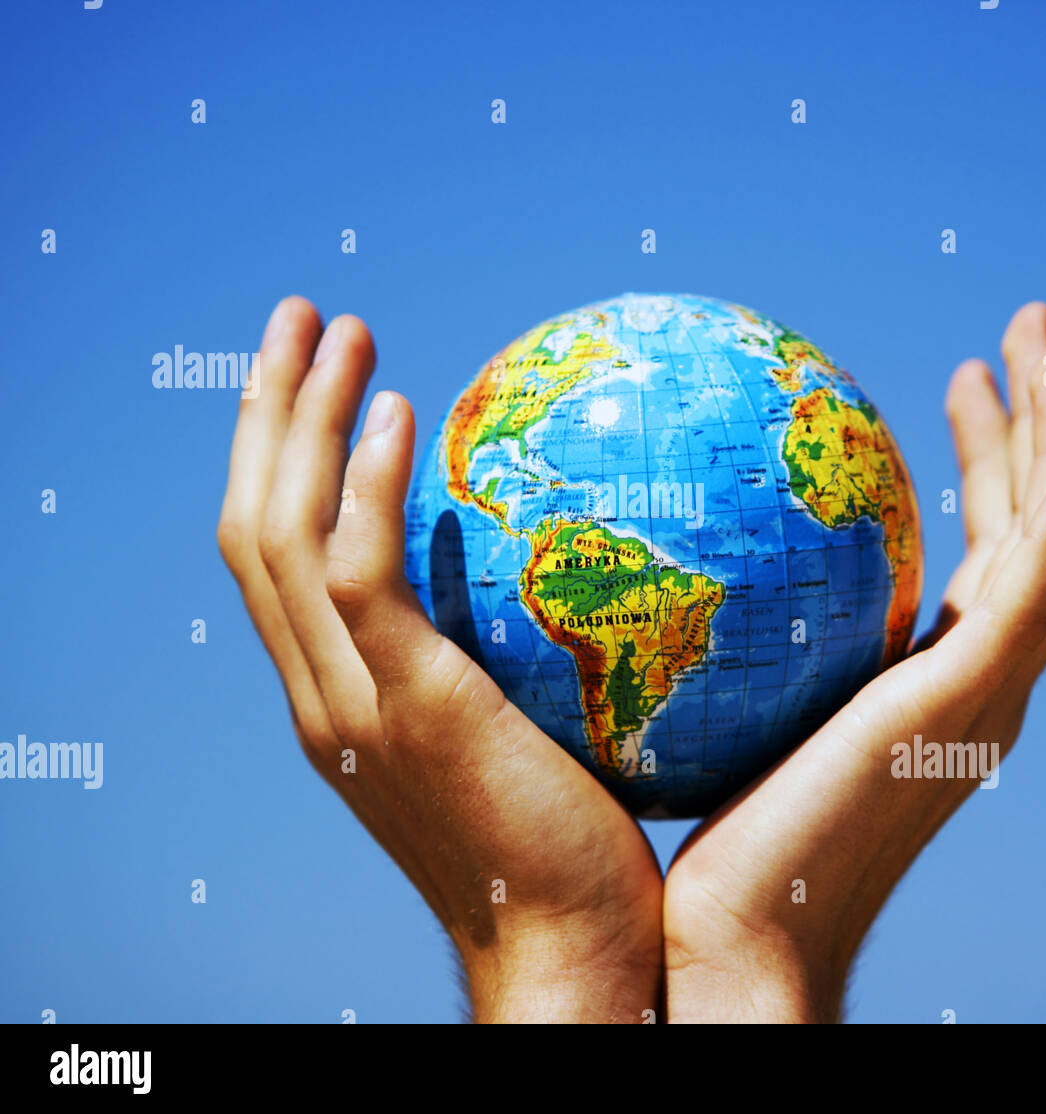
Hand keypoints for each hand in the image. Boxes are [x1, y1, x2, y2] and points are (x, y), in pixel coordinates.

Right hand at [217, 298, 662, 1021]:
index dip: (281, 459)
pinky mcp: (404, 706)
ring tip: (339, 327)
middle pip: (252, 525)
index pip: (278, 559)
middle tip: (302, 318)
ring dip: (300, 420)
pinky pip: (361, 575)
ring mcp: (350, 703)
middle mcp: (319, 695)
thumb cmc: (572, 844)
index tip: (319, 379)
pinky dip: (363, 485)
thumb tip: (577, 563)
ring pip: (280, 534)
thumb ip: (514, 652)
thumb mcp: (530, 731)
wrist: (568, 944)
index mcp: (339, 698)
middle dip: (265, 412)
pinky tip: (403, 411)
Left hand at [661, 302, 1045, 1021]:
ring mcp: (982, 692)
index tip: (958, 385)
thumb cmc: (712, 840)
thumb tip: (655, 553)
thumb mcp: (727, 706)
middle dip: (1037, 426)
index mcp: (930, 678)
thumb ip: (735, 632)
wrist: (738, 935)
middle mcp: (974, 680)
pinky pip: (1035, 597)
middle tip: (1028, 335)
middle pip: (1033, 530)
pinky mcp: (967, 705)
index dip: (985, 463)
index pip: (980, 551)